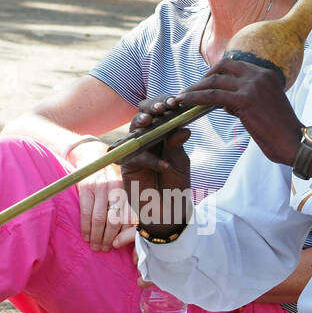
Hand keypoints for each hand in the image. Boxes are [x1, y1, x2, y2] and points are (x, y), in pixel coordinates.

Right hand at [68, 143, 134, 250]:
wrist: (92, 157)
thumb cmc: (110, 179)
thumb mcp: (123, 188)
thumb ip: (127, 206)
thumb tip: (129, 234)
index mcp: (129, 191)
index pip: (130, 217)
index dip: (126, 235)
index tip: (120, 246)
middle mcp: (117, 189)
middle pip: (115, 221)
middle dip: (109, 238)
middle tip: (104, 249)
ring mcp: (101, 188)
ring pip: (100, 219)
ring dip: (97, 236)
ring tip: (95, 246)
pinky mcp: (86, 187)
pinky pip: (86, 212)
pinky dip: (86, 227)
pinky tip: (85, 236)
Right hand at [119, 98, 193, 234]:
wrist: (168, 210)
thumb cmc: (175, 184)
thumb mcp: (180, 162)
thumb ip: (177, 145)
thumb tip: (184, 128)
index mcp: (162, 133)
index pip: (161, 112)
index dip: (165, 104)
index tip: (174, 102)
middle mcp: (147, 138)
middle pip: (144, 115)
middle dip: (151, 108)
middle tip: (160, 109)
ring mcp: (136, 150)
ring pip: (134, 130)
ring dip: (142, 124)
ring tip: (152, 123)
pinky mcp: (127, 165)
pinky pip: (136, 156)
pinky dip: (151, 160)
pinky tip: (164, 166)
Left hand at [180, 57, 301, 165]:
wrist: (294, 143)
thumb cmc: (280, 131)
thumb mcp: (264, 106)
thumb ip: (246, 99)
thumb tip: (224, 102)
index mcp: (266, 74)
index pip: (235, 65)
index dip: (216, 73)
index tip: (204, 84)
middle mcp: (259, 75)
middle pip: (222, 66)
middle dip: (204, 77)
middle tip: (191, 91)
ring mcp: (253, 86)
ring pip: (214, 81)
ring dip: (195, 89)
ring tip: (182, 98)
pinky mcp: (245, 100)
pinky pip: (213, 95)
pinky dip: (195, 98)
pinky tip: (185, 102)